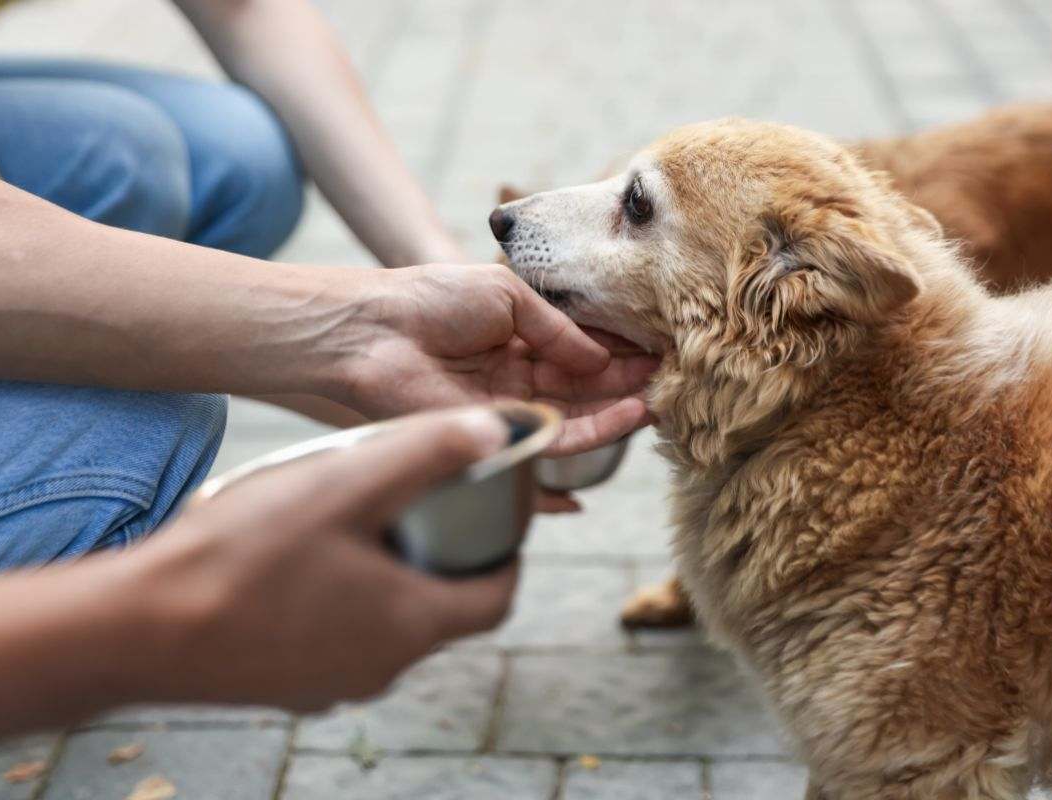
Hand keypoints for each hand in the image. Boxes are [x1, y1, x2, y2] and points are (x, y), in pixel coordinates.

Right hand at [130, 407, 518, 709]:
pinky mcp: (287, 686)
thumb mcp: (344, 486)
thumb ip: (425, 453)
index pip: (496, 598)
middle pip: (444, 610)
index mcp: (412, 623)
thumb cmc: (244, 554)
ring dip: (391, 579)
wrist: (138, 629)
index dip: (506, 555)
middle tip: (426, 507)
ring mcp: (332, 683)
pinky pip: (338, 641)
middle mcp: (382, 666)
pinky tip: (302, 564)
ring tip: (360, 526)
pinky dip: (343, 604)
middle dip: (446, 558)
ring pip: (389, 626)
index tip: (495, 517)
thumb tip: (494, 429)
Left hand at [340, 263, 658, 455]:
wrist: (375, 329)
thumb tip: (605, 358)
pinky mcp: (498, 432)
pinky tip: (629, 417)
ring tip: (662, 398)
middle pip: (588, 385)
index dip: (622, 347)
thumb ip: (559, 328)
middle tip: (676, 375)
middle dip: (630, 380)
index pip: (584, 346)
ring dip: (622, 408)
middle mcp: (520, 375)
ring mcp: (511, 406)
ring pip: (579, 416)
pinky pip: (555, 440)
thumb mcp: (508, 295)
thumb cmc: (432, 298)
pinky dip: (594, 432)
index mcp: (521, 336)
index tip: (662, 343)